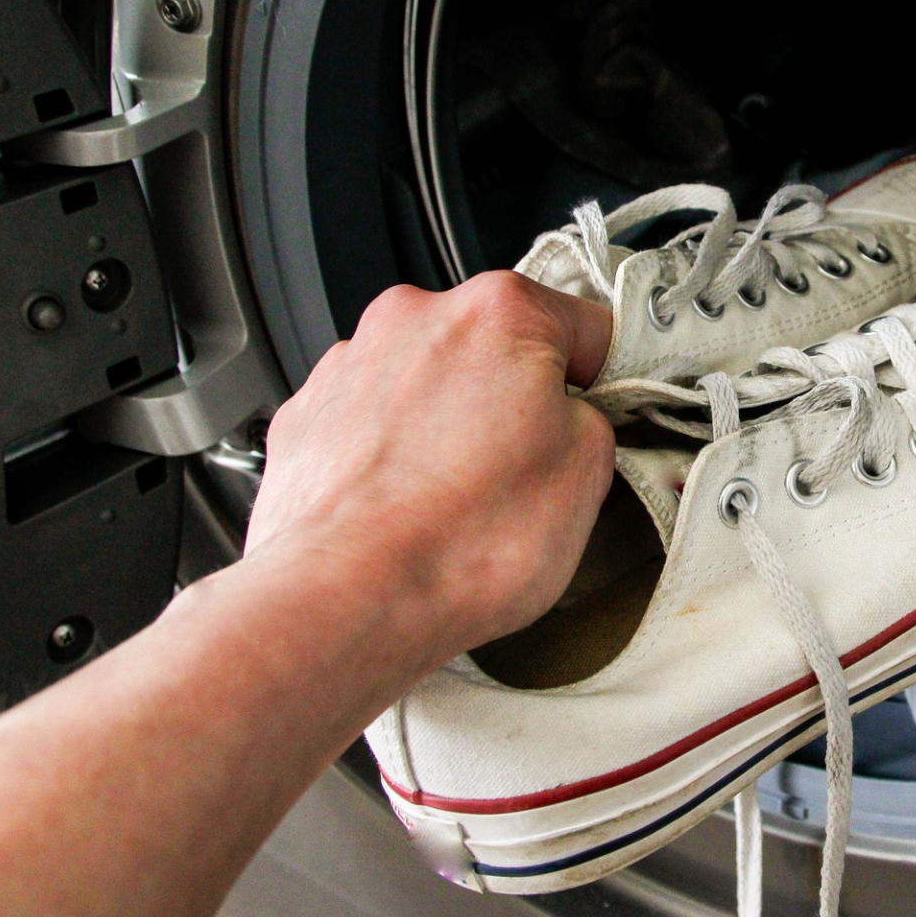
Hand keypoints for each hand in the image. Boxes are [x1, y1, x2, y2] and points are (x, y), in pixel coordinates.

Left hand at [245, 271, 615, 664]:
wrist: (345, 602)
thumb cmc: (455, 544)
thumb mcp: (587, 472)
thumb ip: (594, 419)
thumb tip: (576, 420)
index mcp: (497, 314)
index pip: (584, 327)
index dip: (607, 379)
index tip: (606, 414)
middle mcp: (415, 320)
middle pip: (499, 352)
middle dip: (520, 405)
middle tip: (533, 472)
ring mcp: (352, 365)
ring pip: (434, 388)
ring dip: (455, 431)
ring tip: (464, 504)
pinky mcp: (308, 417)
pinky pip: (376, 425)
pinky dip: (398, 458)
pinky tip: (413, 510)